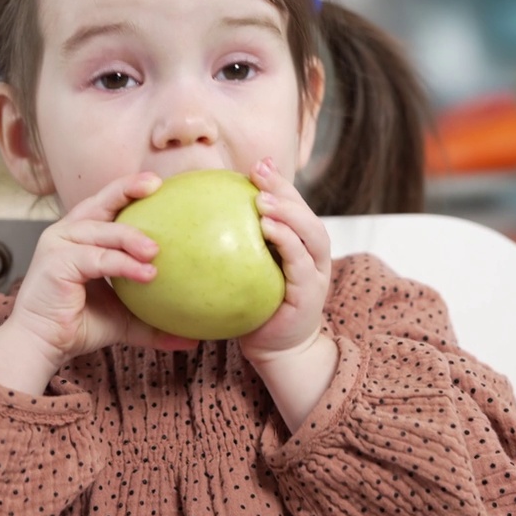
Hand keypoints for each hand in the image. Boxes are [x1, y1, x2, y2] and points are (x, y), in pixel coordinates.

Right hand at [0, 172, 198, 382]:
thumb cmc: (79, 326)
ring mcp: (58, 245)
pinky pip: (97, 258)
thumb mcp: (124, 318)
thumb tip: (192, 339)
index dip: (129, 189)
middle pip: (100, 202)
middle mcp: (66, 233)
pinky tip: (147, 273)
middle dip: (127, 189)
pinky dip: (123, 264)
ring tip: (156, 252)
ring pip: (101, 231)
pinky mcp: (56, 263)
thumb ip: (153, 322)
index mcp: (81, 237)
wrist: (44, 346)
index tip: (158, 183)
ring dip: (132, 238)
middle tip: (156, 185)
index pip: (106, 204)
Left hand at [239, 157, 332, 363]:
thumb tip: (197, 216)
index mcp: (301, 247)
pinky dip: (287, 243)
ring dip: (289, 213)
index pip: (294, 208)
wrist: (276, 352)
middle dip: (286, 189)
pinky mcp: (310, 294)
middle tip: (259, 170)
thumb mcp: (245, 273)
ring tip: (264, 199)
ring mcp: (317, 275)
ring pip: (312, 235)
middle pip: (306, 214)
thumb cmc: (255, 310)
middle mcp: (315, 257)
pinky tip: (267, 228)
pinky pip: (301, 263)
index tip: (257, 163)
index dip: (280, 184)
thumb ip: (234, 246)